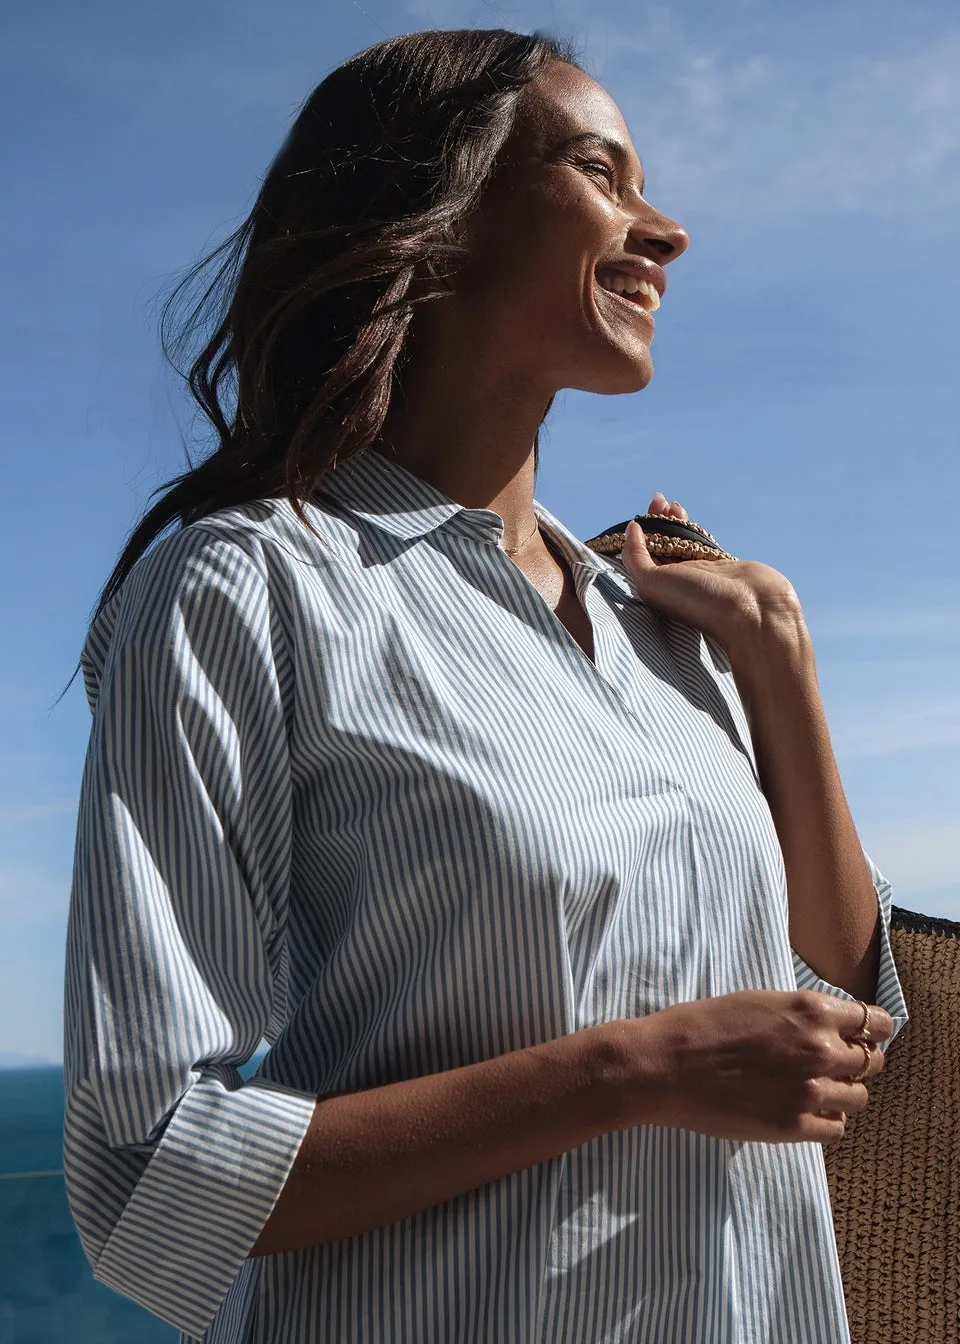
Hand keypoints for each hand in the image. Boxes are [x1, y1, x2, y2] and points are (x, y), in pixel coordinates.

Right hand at [621, 988, 892, 1143]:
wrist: (666, 1065)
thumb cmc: (703, 1025)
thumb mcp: (759, 1000)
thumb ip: (803, 1014)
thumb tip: (833, 1027)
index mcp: (811, 1011)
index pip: (876, 1022)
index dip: (873, 1030)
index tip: (865, 1036)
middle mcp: (820, 1049)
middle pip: (873, 1061)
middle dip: (859, 1061)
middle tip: (837, 1063)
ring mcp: (810, 1090)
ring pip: (859, 1097)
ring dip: (843, 1091)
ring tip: (815, 1087)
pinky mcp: (794, 1125)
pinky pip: (837, 1127)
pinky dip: (827, 1118)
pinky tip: (804, 1109)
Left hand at [622, 492, 805, 648]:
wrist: (751, 609)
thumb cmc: (700, 601)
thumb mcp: (653, 582)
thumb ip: (636, 557)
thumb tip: (631, 531)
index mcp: (657, 589)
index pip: (639, 558)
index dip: (636, 535)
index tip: (639, 516)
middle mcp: (676, 581)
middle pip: (658, 546)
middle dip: (655, 522)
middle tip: (657, 500)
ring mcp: (699, 571)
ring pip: (679, 541)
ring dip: (672, 521)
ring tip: (669, 503)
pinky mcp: (719, 564)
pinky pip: (699, 542)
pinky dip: (691, 528)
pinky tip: (686, 516)